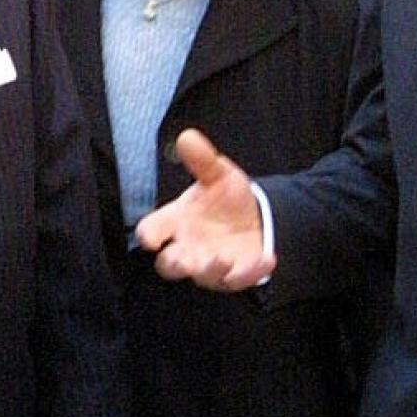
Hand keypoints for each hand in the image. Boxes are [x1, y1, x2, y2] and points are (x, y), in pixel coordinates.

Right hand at [135, 129, 275, 290]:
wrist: (254, 215)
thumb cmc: (224, 197)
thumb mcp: (217, 174)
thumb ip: (201, 159)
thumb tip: (187, 137)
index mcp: (176, 221)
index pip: (152, 230)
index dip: (149, 234)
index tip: (150, 237)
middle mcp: (188, 247)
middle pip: (168, 265)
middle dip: (174, 263)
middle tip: (183, 259)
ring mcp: (210, 265)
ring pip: (202, 276)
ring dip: (211, 269)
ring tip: (222, 257)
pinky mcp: (235, 275)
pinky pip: (240, 279)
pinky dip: (252, 271)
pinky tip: (267, 258)